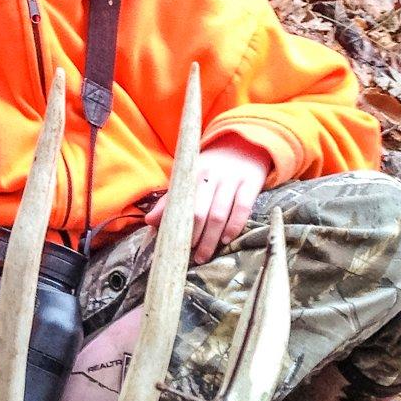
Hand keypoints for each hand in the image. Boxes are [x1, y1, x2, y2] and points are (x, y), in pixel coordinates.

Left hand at [145, 135, 271, 263]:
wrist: (242, 144)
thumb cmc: (209, 168)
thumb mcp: (187, 178)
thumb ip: (169, 200)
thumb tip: (149, 221)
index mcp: (191, 173)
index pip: (179, 202)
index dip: (175, 223)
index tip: (172, 242)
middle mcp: (210, 175)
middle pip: (199, 211)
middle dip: (193, 236)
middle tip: (188, 255)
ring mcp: (232, 179)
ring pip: (219, 213)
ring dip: (211, 238)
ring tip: (203, 255)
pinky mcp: (251, 184)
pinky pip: (243, 208)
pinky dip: (234, 226)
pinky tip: (226, 240)